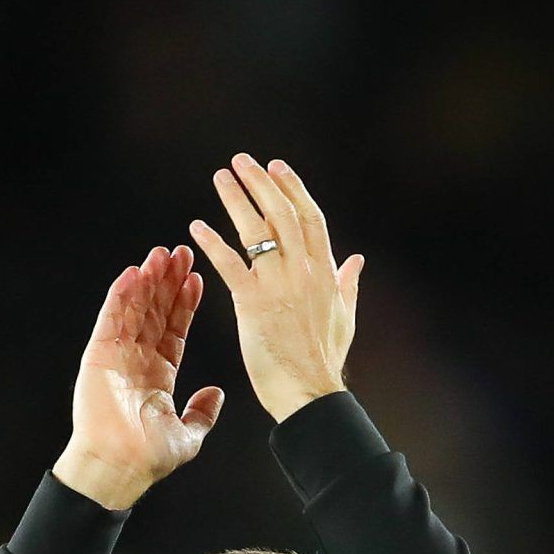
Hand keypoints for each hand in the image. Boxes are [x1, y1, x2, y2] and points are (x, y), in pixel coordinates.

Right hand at [53, 245, 224, 509]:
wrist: (120, 467)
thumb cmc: (149, 458)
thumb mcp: (189, 435)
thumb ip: (203, 412)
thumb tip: (216, 392)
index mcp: (159, 374)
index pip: (174, 328)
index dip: (185, 303)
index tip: (196, 278)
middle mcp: (138, 360)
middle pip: (155, 311)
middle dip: (168, 282)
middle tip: (181, 253)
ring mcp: (118, 355)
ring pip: (135, 309)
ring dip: (148, 281)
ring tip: (161, 254)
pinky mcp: (99, 355)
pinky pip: (111, 318)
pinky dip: (121, 295)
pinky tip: (133, 273)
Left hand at [188, 154, 364, 422]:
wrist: (310, 392)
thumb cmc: (324, 360)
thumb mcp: (345, 317)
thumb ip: (348, 283)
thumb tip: (356, 259)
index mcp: (325, 272)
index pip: (310, 217)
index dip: (292, 188)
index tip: (277, 167)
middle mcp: (304, 271)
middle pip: (282, 213)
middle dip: (262, 183)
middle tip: (242, 160)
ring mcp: (279, 285)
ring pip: (257, 231)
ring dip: (236, 200)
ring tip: (221, 177)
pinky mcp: (254, 304)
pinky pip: (230, 265)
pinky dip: (213, 243)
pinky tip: (196, 226)